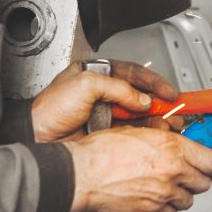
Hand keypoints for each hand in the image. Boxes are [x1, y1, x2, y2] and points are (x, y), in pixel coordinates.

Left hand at [32, 60, 181, 142]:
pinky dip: (147, 134)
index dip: (154, 82)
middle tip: (175, 109)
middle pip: (141, 95)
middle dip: (160, 102)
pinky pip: (133, 131)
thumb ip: (117, 88)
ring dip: (157, 119)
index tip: (169, 92)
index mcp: (99, 74)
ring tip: (170, 124)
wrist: (36, 137)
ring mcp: (107, 114)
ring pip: (141, 115)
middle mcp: (105, 93)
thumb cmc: (49, 109)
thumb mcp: (84, 86)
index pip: (134, 74)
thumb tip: (141, 99)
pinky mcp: (108, 133)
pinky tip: (156, 135)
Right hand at [63, 127, 211, 211]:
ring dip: (182, 195)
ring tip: (169, 187)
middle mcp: (172, 172)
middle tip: (191, 175)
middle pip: (203, 183)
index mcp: (173, 148)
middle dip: (199, 179)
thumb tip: (175, 142)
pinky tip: (157, 201)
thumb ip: (163, 139)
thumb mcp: (139, 131)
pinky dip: (166, 210)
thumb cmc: (102, 150)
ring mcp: (162, 195)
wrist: (81, 172)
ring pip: (188, 201)